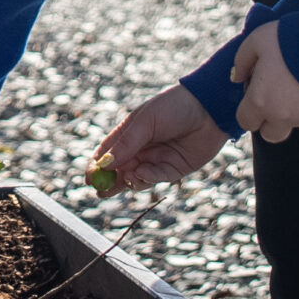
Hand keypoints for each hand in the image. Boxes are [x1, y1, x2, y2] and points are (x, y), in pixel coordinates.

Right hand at [88, 86, 230, 195]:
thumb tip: (105, 164)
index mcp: (130, 132)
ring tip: (129, 176)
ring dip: (129, 180)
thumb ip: (126, 144)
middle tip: (100, 191)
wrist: (210, 109)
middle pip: (119, 170)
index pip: (108, 152)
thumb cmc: (175, 107)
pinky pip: (155, 178)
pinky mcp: (174, 169)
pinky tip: (144, 172)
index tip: (88, 177)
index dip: (97, 165)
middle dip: (109, 181)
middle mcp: (141, 148)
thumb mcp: (146, 122)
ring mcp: (157, 159)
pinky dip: (147, 178)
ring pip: (136, 178)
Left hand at [228, 21, 298, 142]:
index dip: (249, 109)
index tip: (257, 92)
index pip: (245, 121)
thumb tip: (236, 78)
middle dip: (269, 120)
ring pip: (295, 124)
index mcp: (260, 101)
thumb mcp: (257, 40)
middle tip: (276, 95)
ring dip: (293, 111)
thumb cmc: (291, 38)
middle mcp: (283, 116)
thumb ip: (242, 61)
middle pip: (270, 133)